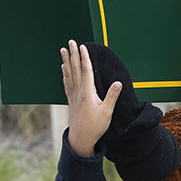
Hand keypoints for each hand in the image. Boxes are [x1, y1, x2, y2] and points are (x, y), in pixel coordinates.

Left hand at [61, 40, 121, 156]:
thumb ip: (112, 96)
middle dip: (73, 54)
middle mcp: (78, 91)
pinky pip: (66, 82)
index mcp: (87, 92)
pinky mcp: (71, 100)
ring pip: (69, 74)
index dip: (84, 57)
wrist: (81, 138)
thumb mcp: (107, 112)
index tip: (82, 46)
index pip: (86, 71)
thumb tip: (118, 83)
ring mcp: (73, 95)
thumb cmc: (95, 126)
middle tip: (70, 42)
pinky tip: (63, 68)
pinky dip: (65, 73)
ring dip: (66, 61)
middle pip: (75, 69)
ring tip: (63, 50)